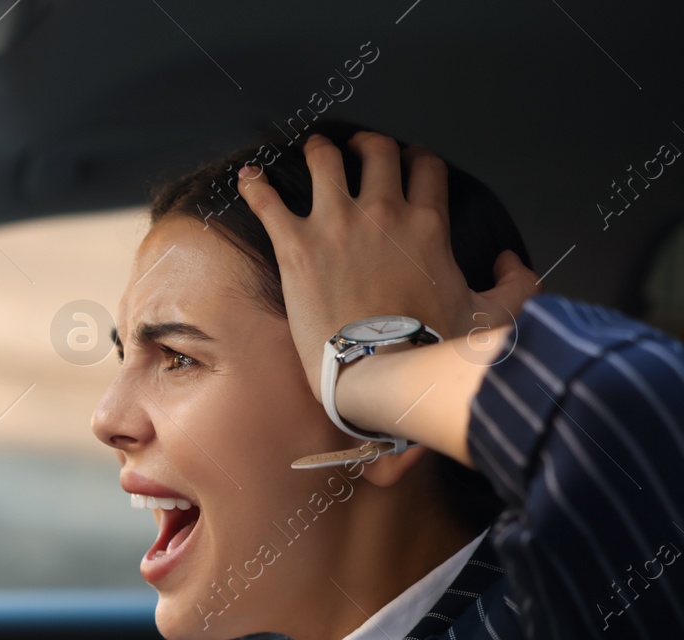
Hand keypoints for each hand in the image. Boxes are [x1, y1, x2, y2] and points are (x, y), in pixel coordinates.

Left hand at [236, 131, 541, 400]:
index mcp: (428, 224)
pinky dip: (256, 186)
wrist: (378, 371)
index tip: (409, 163)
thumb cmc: (428, 348)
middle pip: (377, 153)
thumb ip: (515, 285)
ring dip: (318, 151)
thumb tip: (514, 263)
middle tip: (357, 149)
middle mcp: (383, 212)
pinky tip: (249, 178)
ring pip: (325, 161)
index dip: (418, 161)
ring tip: (313, 150)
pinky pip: (268, 201)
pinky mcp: (295, 245)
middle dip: (368, 145)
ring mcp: (336, 224)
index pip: (426, 169)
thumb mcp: (491, 316)